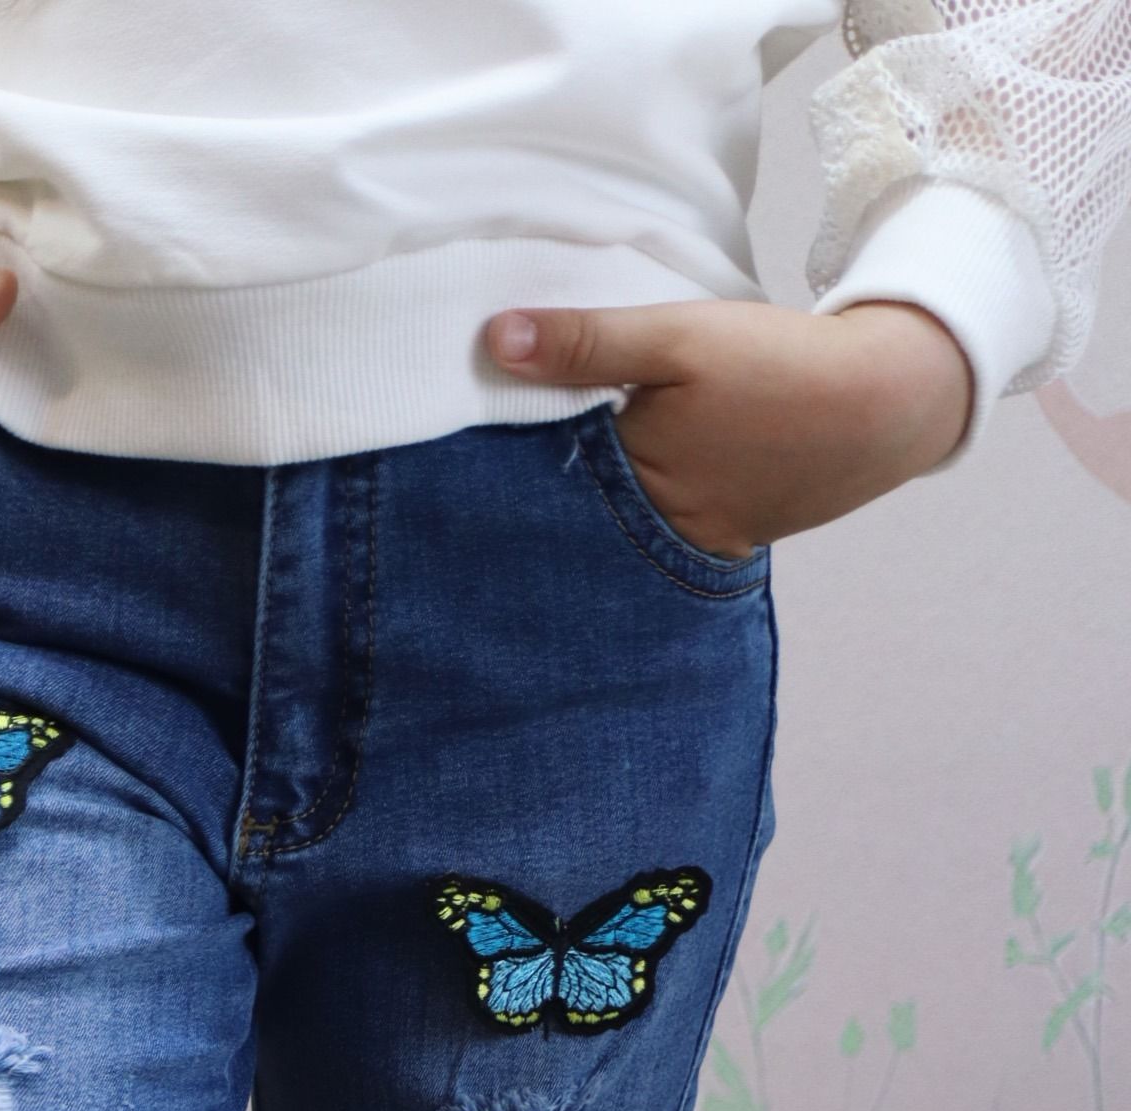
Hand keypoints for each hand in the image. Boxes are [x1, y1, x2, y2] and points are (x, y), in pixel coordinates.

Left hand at [485, 299, 972, 559]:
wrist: (888, 404)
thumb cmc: (780, 370)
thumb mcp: (679, 337)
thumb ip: (588, 341)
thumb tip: (494, 340)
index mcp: (631, 487)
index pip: (535, 478)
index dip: (496, 455)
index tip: (455, 424)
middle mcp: (651, 531)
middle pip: (567, 507)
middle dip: (526, 484)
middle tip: (473, 449)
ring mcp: (684, 539)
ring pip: (606, 515)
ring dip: (577, 486)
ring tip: (529, 452)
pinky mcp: (715, 532)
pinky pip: (649, 516)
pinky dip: (627, 492)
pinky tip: (612, 461)